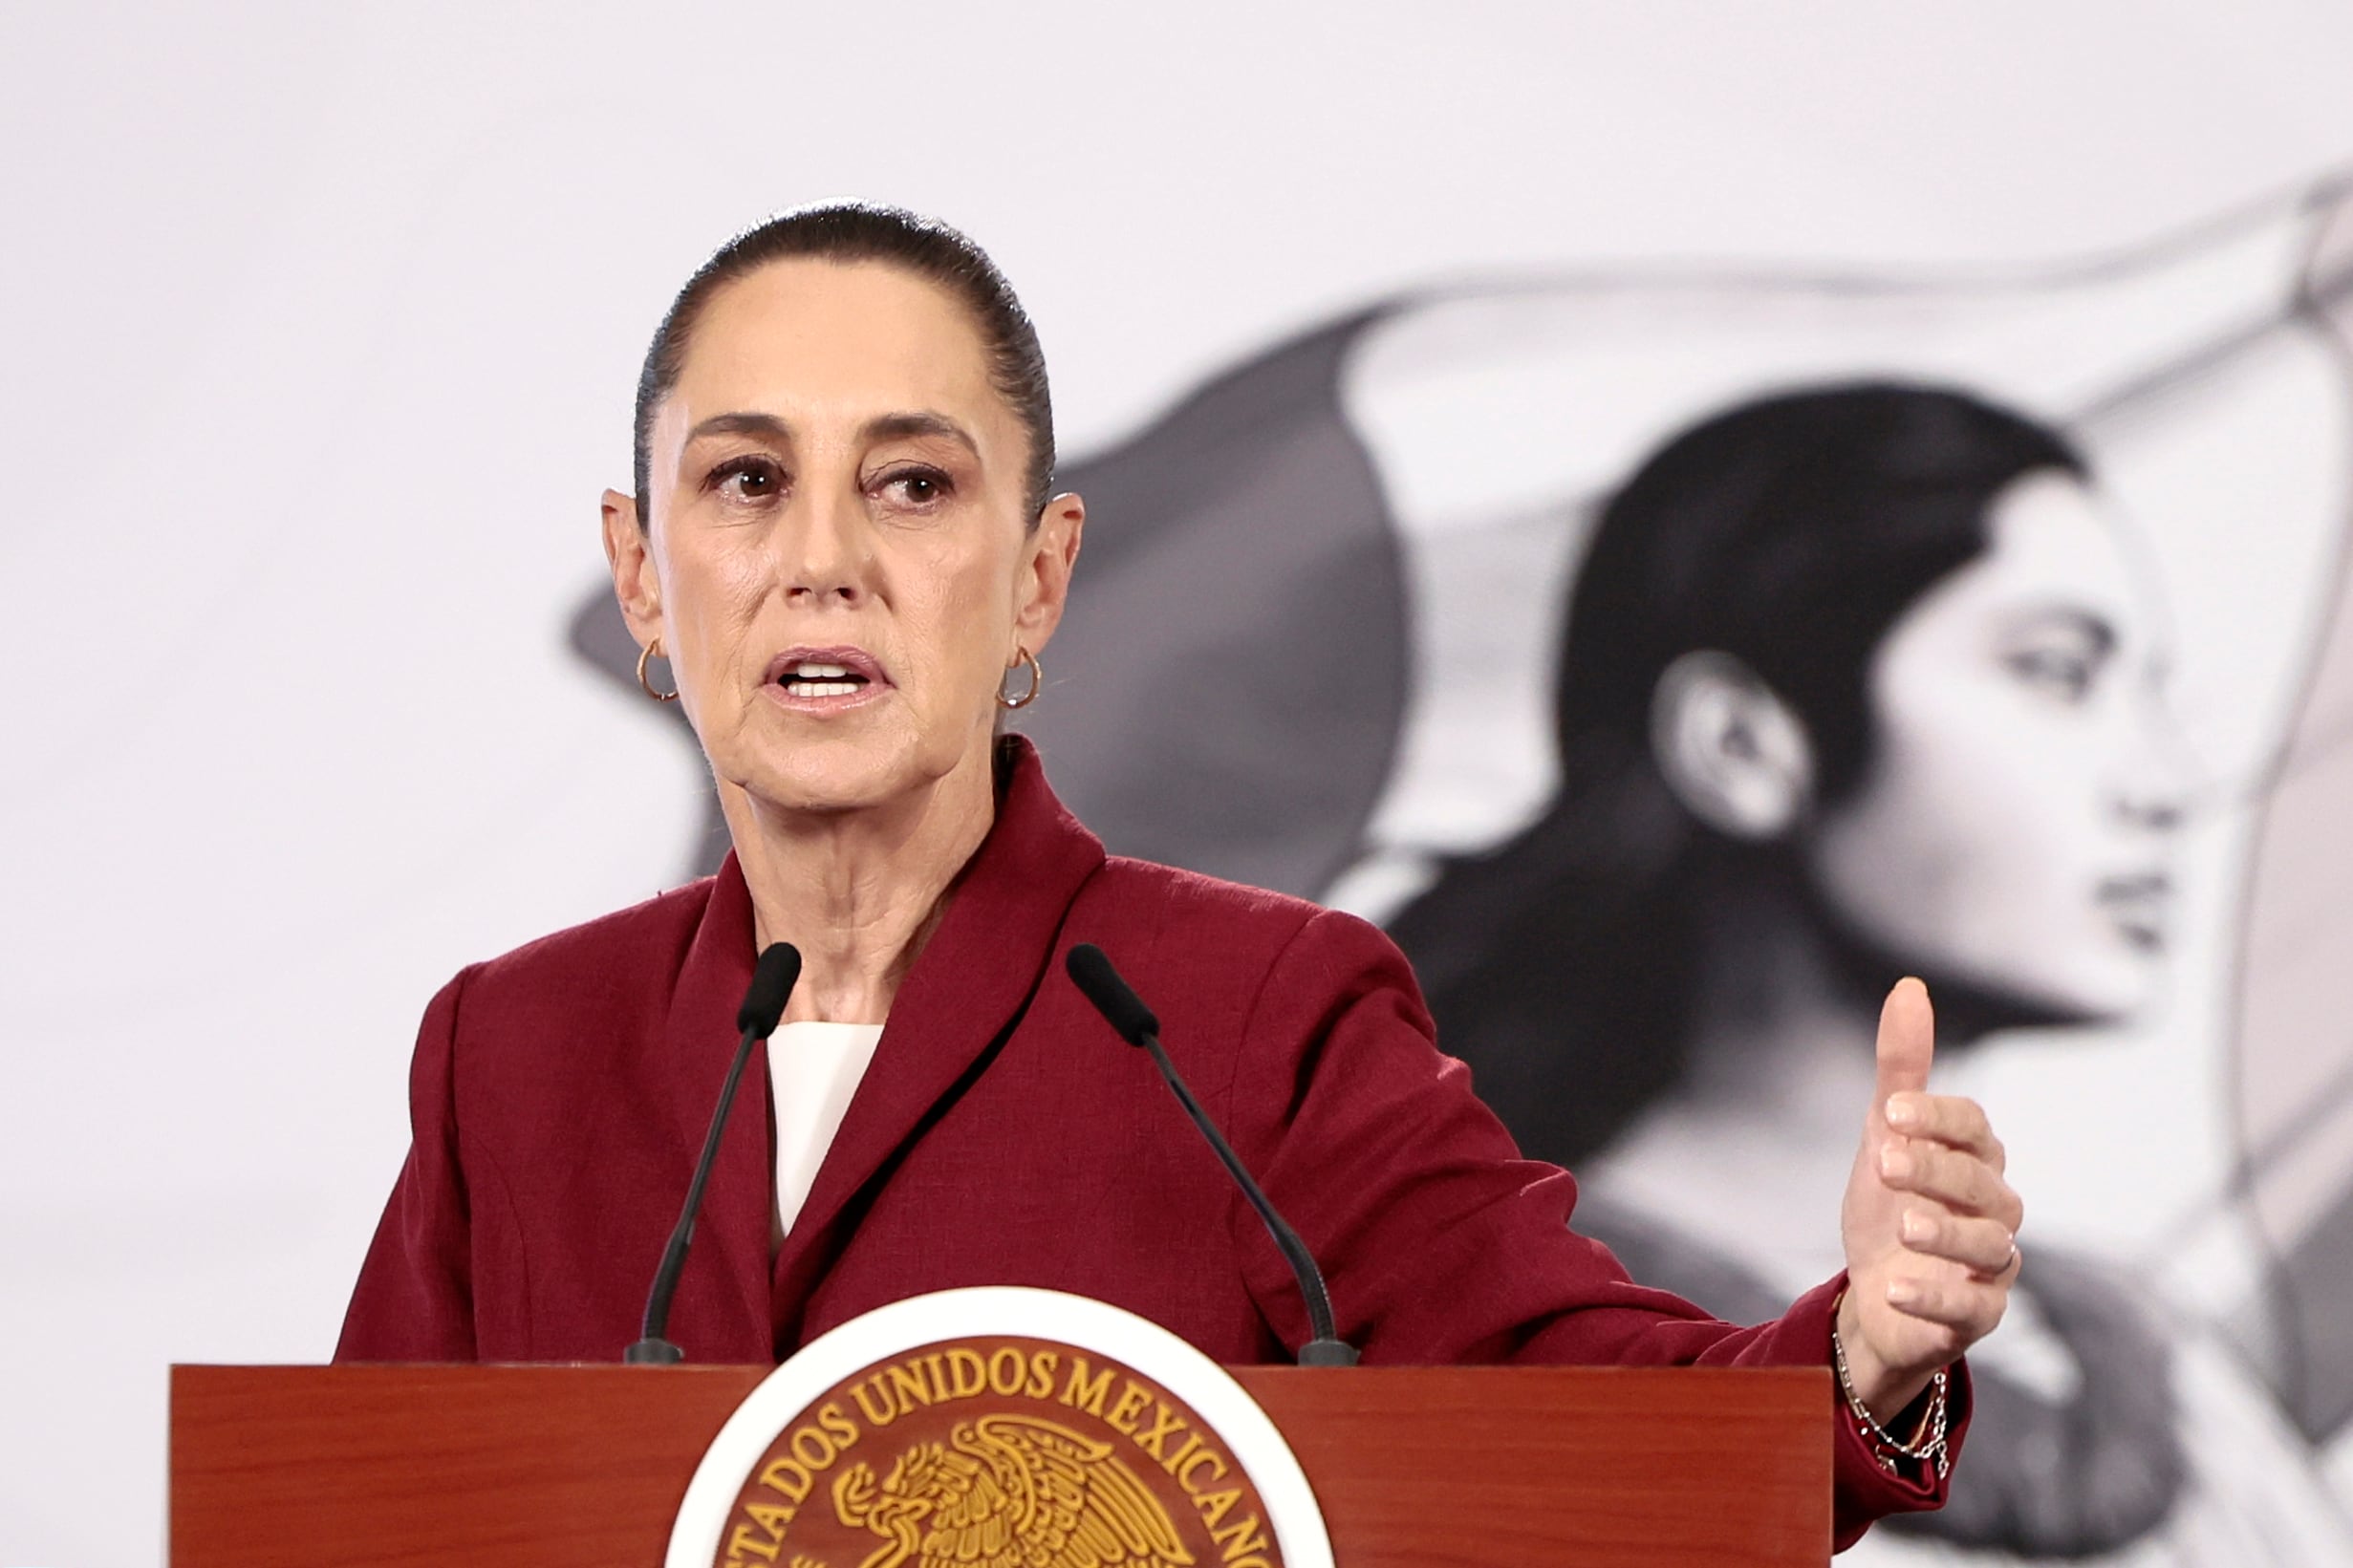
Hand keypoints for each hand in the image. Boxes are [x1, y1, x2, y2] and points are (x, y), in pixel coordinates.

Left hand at [1837, 977, 2023, 1422]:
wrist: (1874, 1298)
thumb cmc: (1889, 1207)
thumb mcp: (1886, 1138)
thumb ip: (1901, 1071)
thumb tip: (1909, 986)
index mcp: (1975, 1160)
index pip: (1976, 1128)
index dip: (1939, 1118)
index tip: (1891, 1111)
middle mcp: (1995, 1210)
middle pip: (1984, 1185)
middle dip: (1937, 1171)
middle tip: (1886, 1161)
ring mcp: (1991, 1266)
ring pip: (1990, 1246)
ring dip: (1946, 1233)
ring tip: (1905, 1225)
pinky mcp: (1978, 1315)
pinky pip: (1969, 1308)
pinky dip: (1936, 1297)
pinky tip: (1897, 1287)